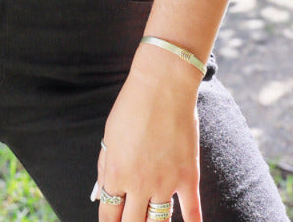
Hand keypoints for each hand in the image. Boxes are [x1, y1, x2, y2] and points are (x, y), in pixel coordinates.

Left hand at [95, 42, 202, 221]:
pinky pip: (191, 211)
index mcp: (116, 175)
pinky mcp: (188, 177)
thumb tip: (101, 197)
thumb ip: (105, 169)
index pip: (109, 216)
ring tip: (151, 221)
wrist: (163, 85)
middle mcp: (139, 185)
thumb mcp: (109, 137)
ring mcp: (165, 183)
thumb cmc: (132, 107)